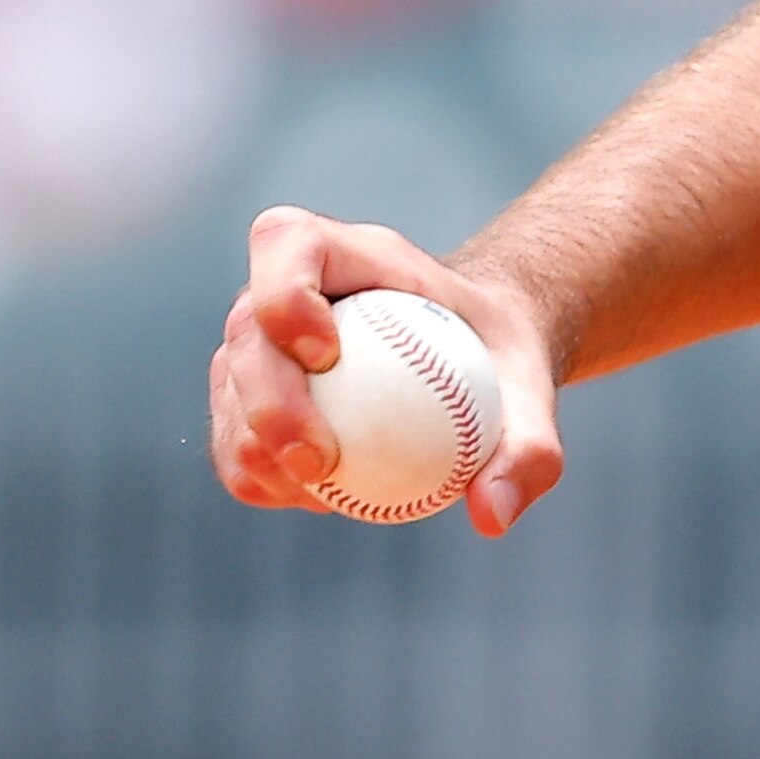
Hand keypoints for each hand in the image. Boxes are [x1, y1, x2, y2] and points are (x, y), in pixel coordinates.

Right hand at [210, 208, 568, 533]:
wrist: (476, 361)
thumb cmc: (502, 358)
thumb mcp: (533, 388)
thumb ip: (529, 445)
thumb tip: (493, 516)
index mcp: (356, 255)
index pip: (289, 241)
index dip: (285, 291)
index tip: (327, 356)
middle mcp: (291, 287)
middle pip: (246, 328)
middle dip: (266, 399)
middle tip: (320, 464)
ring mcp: (262, 340)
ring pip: (226, 387)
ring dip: (252, 448)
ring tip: (320, 492)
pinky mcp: (251, 391)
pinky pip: (231, 438)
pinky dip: (261, 476)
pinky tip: (316, 500)